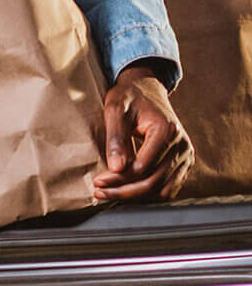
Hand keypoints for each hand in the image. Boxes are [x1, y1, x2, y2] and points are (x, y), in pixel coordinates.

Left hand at [93, 62, 194, 201]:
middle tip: (100, 192)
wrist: (146, 88)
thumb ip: (116, 137)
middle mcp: (182, 146)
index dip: (120, 178)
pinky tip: (126, 191)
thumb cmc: (129, 96)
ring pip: (162, 190)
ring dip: (136, 197)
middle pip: (154, 182)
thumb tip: (116, 168)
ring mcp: (185, 157)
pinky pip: (167, 187)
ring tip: (110, 194)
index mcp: (167, 130)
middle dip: (125, 191)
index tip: (99, 181)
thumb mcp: (115, 109)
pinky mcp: (182, 164)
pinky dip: (148, 193)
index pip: (144, 166)